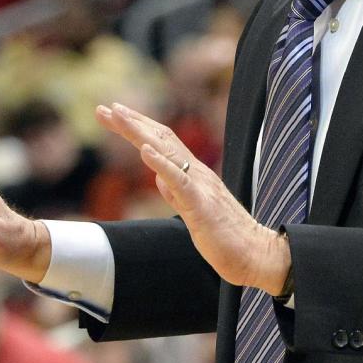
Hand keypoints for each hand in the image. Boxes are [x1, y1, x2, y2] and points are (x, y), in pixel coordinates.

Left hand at [96, 102, 289, 294]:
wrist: (257, 255)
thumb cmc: (226, 237)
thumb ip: (177, 193)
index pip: (162, 142)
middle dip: (132, 122)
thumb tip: (159, 180)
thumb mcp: (194, 212)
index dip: (138, 127)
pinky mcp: (201, 204)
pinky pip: (179, 180)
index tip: (114, 116)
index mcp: (194, 174)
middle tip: (105, 108)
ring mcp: (200, 185)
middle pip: (161, 138)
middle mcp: (197, 172)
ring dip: (140, 132)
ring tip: (119, 117)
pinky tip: (144, 150)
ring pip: (167, 151)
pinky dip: (161, 163)